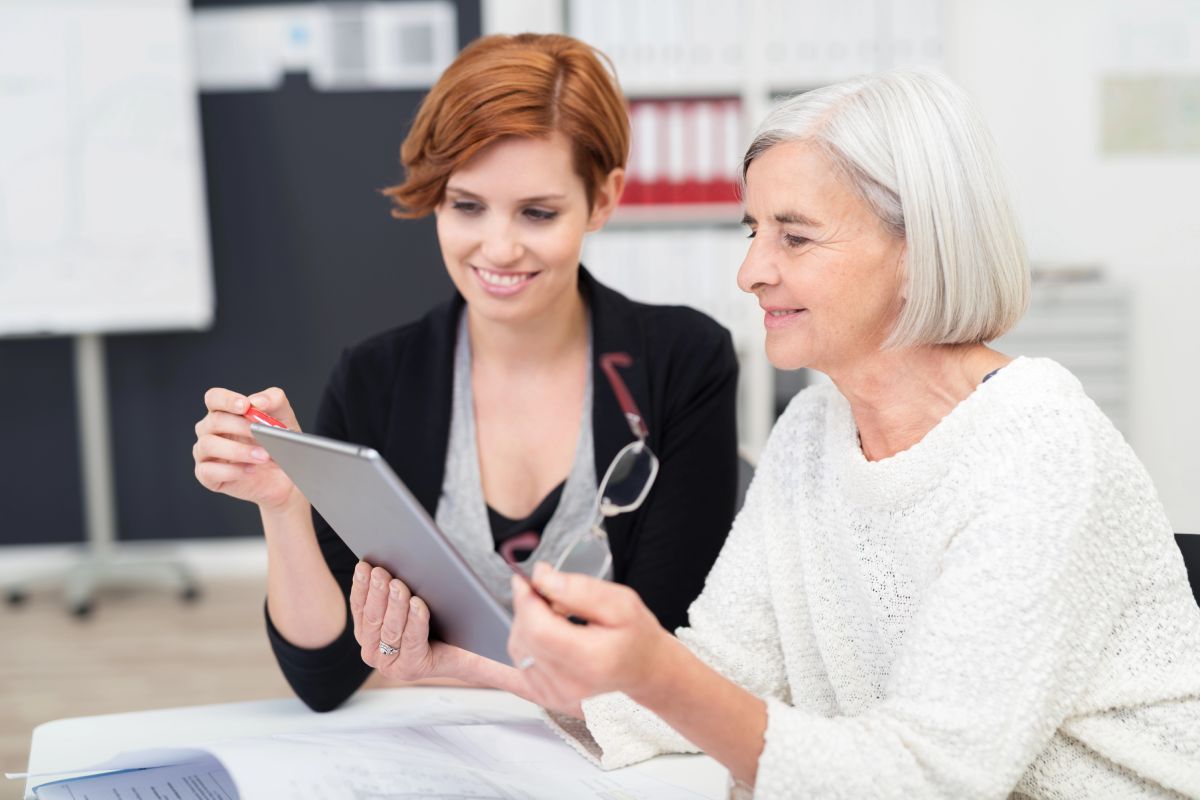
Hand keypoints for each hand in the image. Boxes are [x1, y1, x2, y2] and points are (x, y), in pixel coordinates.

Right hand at [193, 387, 300, 510]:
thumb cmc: (278, 443)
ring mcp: (205, 453)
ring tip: (263, 456)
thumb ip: (274, 401)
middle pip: (214, 421)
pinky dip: (233, 471)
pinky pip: (209, 471)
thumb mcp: (283, 417)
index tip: (245, 406)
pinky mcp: (206, 475)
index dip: (226, 400)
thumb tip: (257, 401)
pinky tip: (251, 470)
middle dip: (241, 427)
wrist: (284, 476)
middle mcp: (209, 431)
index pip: (214, 398)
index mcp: (224, 412)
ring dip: (238, 450)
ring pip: (208, 445)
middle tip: (264, 434)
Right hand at [350, 561, 461, 681]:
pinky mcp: (412, 668)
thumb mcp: (410, 606)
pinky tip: (418, 604)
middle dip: (376, 593)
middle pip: (373, 618)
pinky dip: (415, 620)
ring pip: (391, 630)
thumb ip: (393, 593)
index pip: (360, 608)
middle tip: (381, 572)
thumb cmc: (437, 623)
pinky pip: (412, 640)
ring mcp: (391, 665)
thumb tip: (386, 564)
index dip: (361, 587)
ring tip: (398, 585)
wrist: (466, 652)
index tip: (364, 566)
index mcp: (367, 635)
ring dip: (395, 605)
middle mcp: (373, 653)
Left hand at [507, 563, 672, 714]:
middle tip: (546, 594)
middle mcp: (571, 685)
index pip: (539, 629)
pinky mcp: (546, 698)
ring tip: (553, 616)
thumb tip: (540, 577)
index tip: (526, 581)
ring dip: (525, 625)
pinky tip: (505, 644)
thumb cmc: (636, 636)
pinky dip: (511, 650)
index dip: (526, 601)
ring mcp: (556, 696)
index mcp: (591, 661)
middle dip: (527, 608)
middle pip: (525, 638)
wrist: (645, 671)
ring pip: (517, 650)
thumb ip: (578, 589)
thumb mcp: (620, 602)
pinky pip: (514, 670)